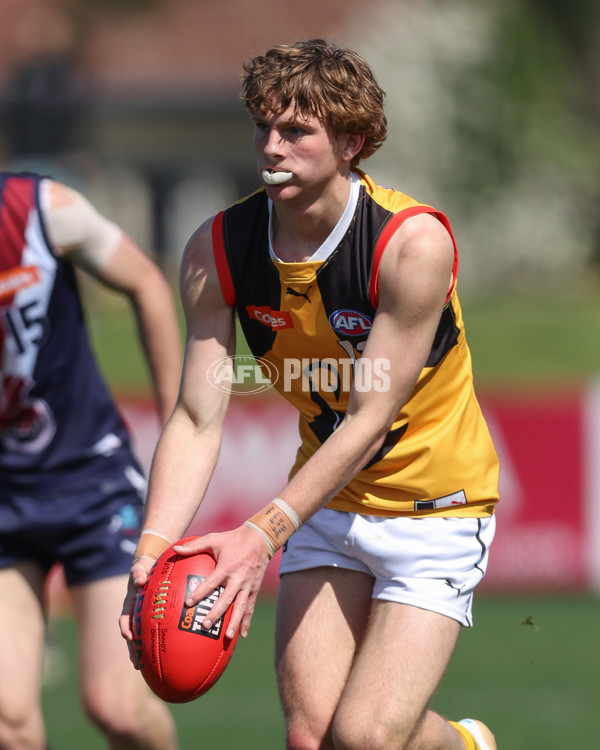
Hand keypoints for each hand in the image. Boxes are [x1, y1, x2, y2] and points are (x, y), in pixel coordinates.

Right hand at [118, 554, 155, 666]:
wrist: (150, 566)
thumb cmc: (144, 568)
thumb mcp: (139, 568)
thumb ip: (138, 573)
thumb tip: (140, 580)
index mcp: (130, 604)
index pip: (125, 619)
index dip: (126, 629)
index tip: (129, 638)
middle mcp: (135, 614)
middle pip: (132, 635)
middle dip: (133, 650)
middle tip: (137, 665)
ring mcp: (144, 618)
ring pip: (143, 637)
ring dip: (143, 652)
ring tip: (147, 668)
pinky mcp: (154, 619)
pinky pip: (155, 632)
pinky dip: (158, 642)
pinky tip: (168, 654)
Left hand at [172, 524, 270, 638]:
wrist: (260, 538)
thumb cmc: (233, 538)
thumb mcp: (213, 539)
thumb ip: (194, 546)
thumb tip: (174, 548)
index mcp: (227, 567)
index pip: (211, 583)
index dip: (199, 593)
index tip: (188, 604)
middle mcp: (238, 579)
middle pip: (226, 599)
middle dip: (216, 613)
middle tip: (205, 625)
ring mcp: (248, 585)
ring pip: (241, 607)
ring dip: (235, 622)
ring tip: (227, 637)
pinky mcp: (255, 589)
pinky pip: (250, 607)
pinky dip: (247, 621)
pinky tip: (242, 636)